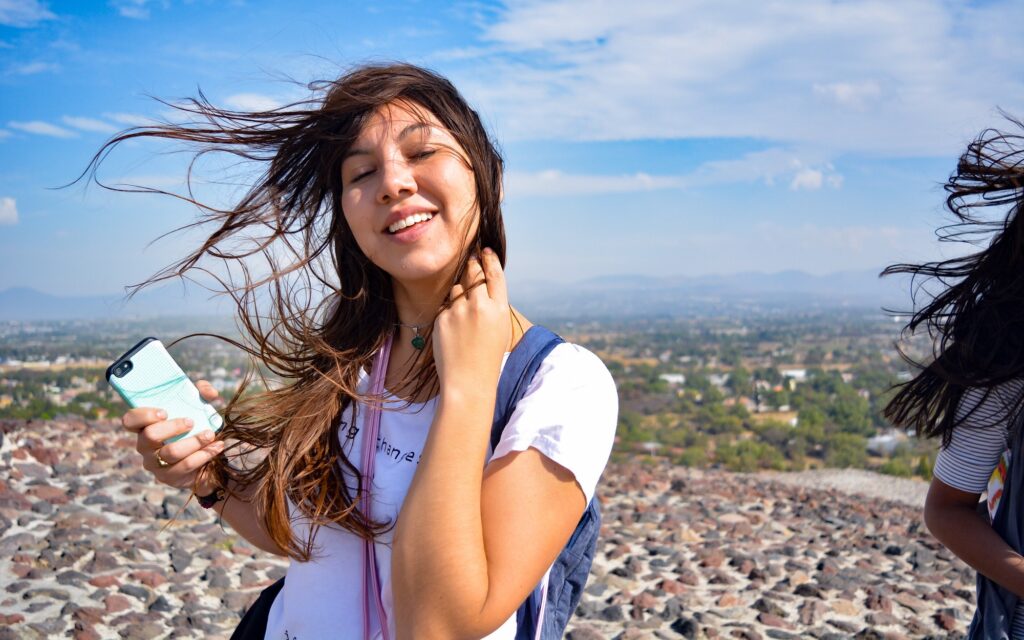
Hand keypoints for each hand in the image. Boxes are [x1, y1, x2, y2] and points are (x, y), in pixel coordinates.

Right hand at [120, 379, 224, 495]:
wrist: (206, 460)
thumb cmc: (195, 429)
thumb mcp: (198, 408)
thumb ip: (202, 393)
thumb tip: (210, 392)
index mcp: (145, 426)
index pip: (130, 420)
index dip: (143, 415)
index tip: (164, 412)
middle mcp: (145, 446)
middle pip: (149, 436)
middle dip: (173, 427)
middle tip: (191, 421)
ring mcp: (155, 463)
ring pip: (170, 453)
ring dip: (193, 441)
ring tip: (210, 434)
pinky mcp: (168, 477)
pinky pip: (185, 466)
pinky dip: (204, 454)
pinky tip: (217, 446)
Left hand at [433, 248, 510, 392]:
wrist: (468, 382)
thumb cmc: (487, 357)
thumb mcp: (499, 328)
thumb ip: (494, 305)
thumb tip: (483, 283)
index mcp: (499, 309)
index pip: (495, 274)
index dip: (490, 260)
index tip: (485, 251)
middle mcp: (480, 306)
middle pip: (473, 273)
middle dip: (472, 265)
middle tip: (470, 262)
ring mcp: (459, 311)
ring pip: (457, 287)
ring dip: (459, 293)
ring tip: (464, 315)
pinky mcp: (442, 318)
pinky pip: (445, 305)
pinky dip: (448, 312)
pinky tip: (453, 329)